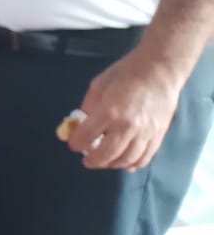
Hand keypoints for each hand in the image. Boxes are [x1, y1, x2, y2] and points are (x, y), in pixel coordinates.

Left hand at [67, 48, 185, 170]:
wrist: (160, 70)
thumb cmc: (127, 73)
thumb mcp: (98, 86)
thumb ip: (89, 106)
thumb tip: (80, 123)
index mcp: (109, 112)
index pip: (86, 137)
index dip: (76, 144)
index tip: (74, 145)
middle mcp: (127, 127)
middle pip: (106, 154)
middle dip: (93, 160)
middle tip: (87, 160)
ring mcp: (145, 133)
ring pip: (126, 160)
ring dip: (112, 164)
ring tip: (104, 162)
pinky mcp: (158, 135)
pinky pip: (145, 157)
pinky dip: (133, 164)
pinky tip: (124, 164)